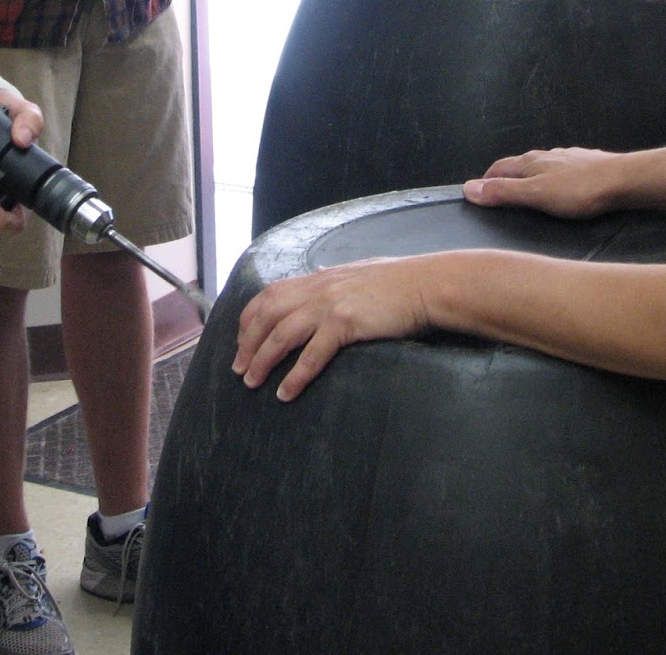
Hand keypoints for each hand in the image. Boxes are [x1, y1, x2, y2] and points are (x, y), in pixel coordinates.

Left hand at [232, 257, 431, 401]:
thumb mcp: (357, 274)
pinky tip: (285, 392)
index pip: (269, 295)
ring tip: (252, 382)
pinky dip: (295, 375)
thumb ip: (333, 279)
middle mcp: (317, 289)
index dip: (249, 319)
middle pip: (267, 315)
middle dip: (247, 343)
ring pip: (281, 334)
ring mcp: (330, 304)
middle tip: (239, 369)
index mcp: (318, 279)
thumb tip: (319, 277)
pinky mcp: (346, 322)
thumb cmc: (398, 282)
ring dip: (262, 360)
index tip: (242, 341)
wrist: (427, 285)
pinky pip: (312, 353)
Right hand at [463, 147, 620, 218]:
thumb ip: (503, 192)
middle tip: (502, 195)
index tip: (480, 194)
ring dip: (532, 177)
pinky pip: (564, 170)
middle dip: (508, 178)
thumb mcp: (535, 196)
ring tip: (531, 193)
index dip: (486, 181)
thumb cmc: (579, 190)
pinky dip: (556, 179)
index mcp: (530, 162)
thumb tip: (469, 188)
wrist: (624, 180)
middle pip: (519, 165)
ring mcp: (568, 158)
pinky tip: (564, 189)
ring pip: (543, 166)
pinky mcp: (588, 164)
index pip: (498, 168)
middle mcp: (547, 155)